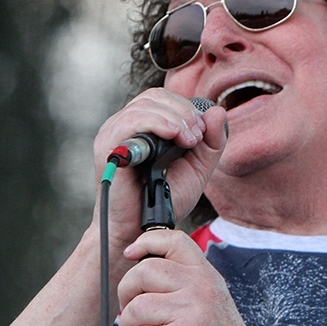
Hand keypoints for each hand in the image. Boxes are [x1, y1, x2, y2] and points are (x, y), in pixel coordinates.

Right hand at [91, 88, 226, 287]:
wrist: (140, 229)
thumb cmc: (164, 200)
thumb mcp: (197, 168)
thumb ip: (211, 142)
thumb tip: (218, 111)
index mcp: (142, 127)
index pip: (163, 98)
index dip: (186, 107)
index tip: (202, 131)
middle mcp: (125, 126)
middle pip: (156, 96)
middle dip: (184, 111)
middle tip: (198, 136)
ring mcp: (114, 134)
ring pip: (146, 104)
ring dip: (176, 117)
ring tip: (190, 139)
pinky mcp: (108, 146)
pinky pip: (133, 120)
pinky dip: (159, 123)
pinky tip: (176, 136)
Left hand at [116, 229, 268, 325]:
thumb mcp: (212, 299)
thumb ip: (186, 283)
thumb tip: (143, 272)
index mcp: (205, 275)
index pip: (172, 240)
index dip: (145, 242)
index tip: (131, 254)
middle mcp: (200, 288)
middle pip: (142, 273)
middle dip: (126, 295)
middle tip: (133, 313)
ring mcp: (192, 314)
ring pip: (135, 308)